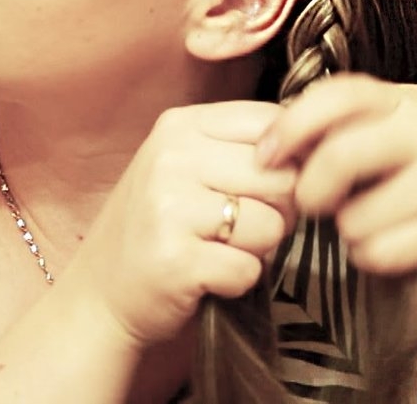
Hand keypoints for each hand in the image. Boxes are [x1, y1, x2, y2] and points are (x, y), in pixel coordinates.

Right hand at [62, 102, 298, 348]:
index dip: (287, 161)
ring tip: (216, 249)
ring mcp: (170, 208)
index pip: (272, 122)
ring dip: (256, 250)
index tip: (261, 187)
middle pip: (281, 176)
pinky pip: (249, 270)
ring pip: (272, 225)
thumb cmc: (158, 228)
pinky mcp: (176, 260)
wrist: (100, 294)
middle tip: (239, 228)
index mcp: (179, 125)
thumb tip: (316, 150)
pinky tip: (204, 275)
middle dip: (276, 211)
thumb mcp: (188, 167)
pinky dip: (236, 282)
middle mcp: (172, 157)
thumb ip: (241, 149)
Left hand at [254, 73, 416, 276]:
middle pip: (335, 160)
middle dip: (309, 192)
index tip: (266, 154)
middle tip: (312, 201)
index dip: (288, 127)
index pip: (332, 97)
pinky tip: (391, 243)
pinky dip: (375, 256)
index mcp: (408, 99)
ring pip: (354, 220)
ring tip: (366, 222)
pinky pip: (385, 253)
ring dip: (347, 231)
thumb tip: (284, 135)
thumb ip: (363, 116)